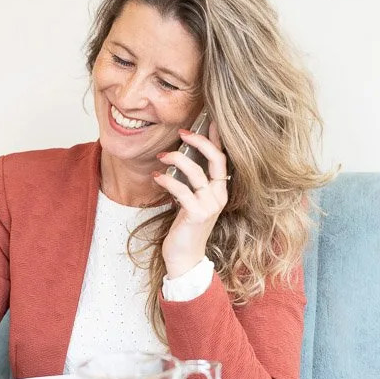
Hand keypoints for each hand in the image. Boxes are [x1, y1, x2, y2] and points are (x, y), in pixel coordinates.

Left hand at [154, 122, 229, 279]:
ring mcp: (210, 205)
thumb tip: (182, 157)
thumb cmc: (186, 226)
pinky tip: (157, 177)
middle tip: (183, 132)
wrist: (185, 256)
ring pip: (196, 172)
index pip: (223, 158)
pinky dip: (167, 180)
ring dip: (176, 159)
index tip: (210, 121)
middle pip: (216, 159)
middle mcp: (219, 196)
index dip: (217, 139)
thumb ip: (192, 181)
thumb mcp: (192, 199)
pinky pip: (181, 189)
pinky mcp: (197, 214)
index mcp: (221, 190)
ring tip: (161, 157)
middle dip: (199, 141)